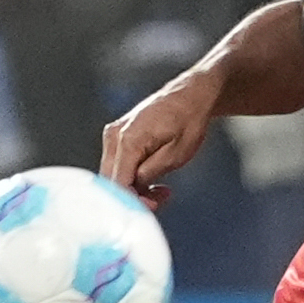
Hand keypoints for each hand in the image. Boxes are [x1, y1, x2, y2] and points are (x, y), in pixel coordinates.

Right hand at [99, 78, 213, 211]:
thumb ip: (149, 175)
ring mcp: (113, 136)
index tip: (150, 209)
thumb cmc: (188, 119)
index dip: (131, 201)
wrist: (191, 94)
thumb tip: (133, 191)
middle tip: (159, 200)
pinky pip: (118, 166)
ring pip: (114, 176)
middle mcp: (114, 136)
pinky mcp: (117, 137)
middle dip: (134, 197)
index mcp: (127, 139)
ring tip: (161, 190)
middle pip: (112, 181)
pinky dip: (133, 177)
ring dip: (134, 189)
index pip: (117, 183)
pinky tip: (152, 180)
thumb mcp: (176, 154)